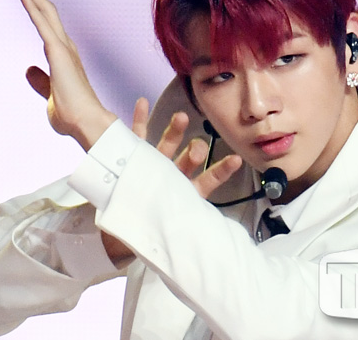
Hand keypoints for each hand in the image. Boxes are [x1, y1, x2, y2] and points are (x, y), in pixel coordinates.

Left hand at [7, 0, 115, 150]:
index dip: (40, 11)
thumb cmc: (74, 116)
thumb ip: (40, 82)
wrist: (87, 125)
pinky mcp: (57, 51)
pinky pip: (40, 21)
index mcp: (65, 60)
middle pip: (47, 15)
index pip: (50, 29)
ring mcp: (63, 49)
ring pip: (43, 12)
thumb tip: (29, 70)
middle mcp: (67, 49)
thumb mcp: (50, 96)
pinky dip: (30, 4)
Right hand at [102, 99, 241, 263]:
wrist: (121, 230)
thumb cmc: (150, 228)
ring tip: (181, 118)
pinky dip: (139, 120)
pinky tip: (142, 103)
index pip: (207, 180)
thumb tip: (202, 254)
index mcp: (185, 192)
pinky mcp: (135, 158)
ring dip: (174, 131)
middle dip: (194, 151)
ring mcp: (155, 164)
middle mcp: (173, 175)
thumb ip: (183, 234)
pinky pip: (137, 137)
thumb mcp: (168, 233)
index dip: (221, 170)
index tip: (236, 160)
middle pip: (188, 159)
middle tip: (197, 147)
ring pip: (167, 144)